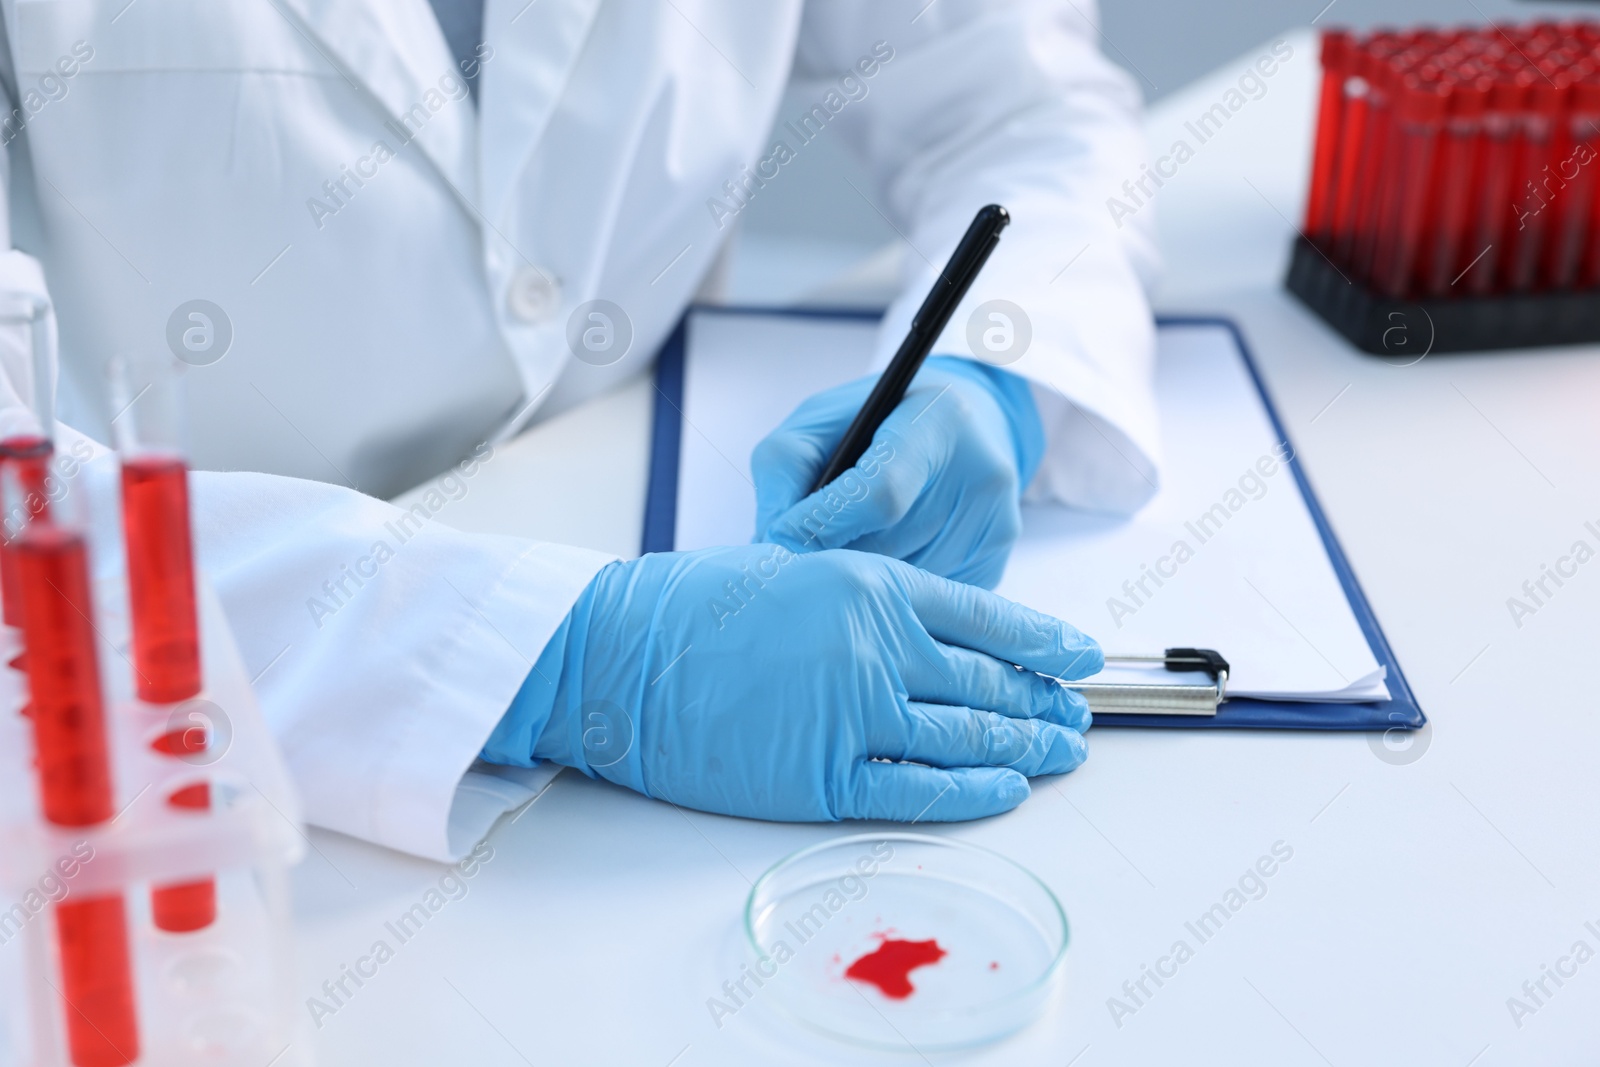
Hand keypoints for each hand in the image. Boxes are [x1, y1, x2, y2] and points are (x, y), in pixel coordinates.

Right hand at [486, 545, 1100, 822]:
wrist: (617, 655)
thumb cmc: (691, 607)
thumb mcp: (794, 570)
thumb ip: (865, 600)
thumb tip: (922, 635)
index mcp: (872, 585)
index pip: (987, 616)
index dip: (1044, 641)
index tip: (1080, 655)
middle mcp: (877, 647)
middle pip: (988, 682)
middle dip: (1042, 702)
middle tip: (1077, 716)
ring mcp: (854, 715)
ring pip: (967, 737)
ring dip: (1024, 748)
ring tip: (1059, 754)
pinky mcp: (823, 777)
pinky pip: (919, 791)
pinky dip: (972, 793)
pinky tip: (1007, 791)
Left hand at [751, 357, 1042, 589]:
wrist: (961, 427)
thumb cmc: (877, 422)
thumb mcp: (822, 419)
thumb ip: (786, 468)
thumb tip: (772, 543)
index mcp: (937, 420)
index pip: (879, 494)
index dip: (822, 526)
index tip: (781, 541)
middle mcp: (981, 473)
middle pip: (887, 550)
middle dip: (831, 561)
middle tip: (794, 562)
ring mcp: (996, 525)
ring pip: (903, 586)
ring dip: (858, 583)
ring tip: (837, 560)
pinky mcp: (996, 564)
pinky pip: (924, 603)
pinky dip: (889, 595)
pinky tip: (877, 569)